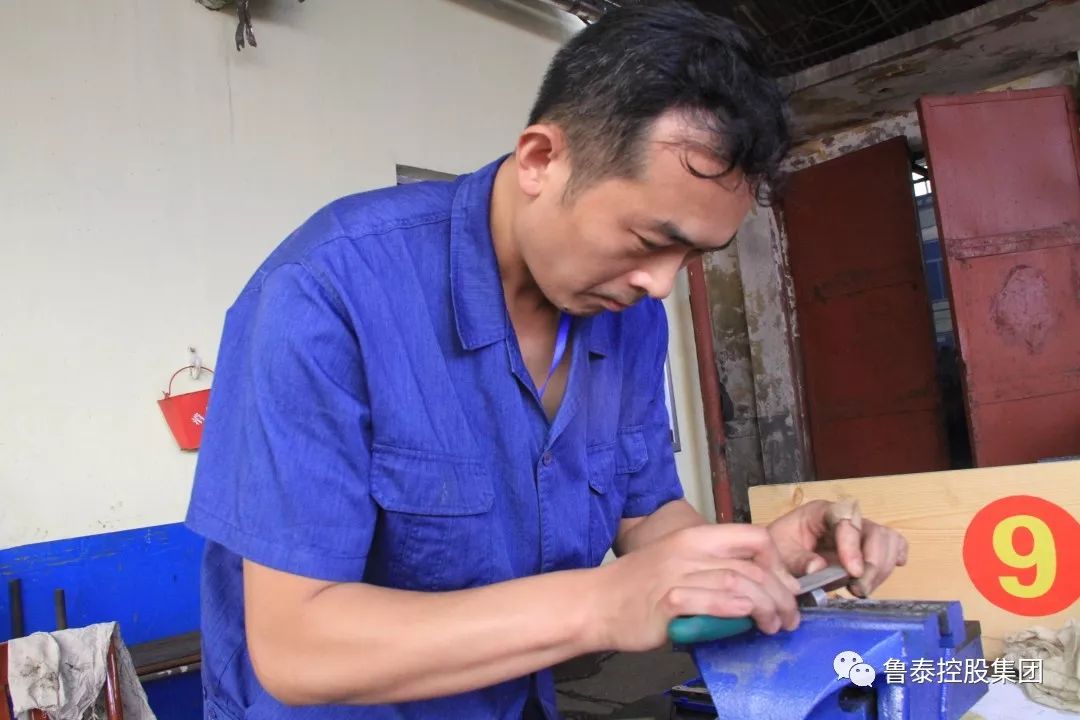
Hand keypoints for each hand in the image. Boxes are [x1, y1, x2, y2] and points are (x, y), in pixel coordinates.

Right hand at [591, 524, 802, 652]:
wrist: (596, 602)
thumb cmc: (637, 587)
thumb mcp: (678, 564)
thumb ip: (713, 571)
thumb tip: (757, 590)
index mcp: (694, 537)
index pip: (753, 536)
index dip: (777, 562)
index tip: (784, 586)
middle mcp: (689, 550)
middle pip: (753, 567)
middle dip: (781, 595)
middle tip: (789, 616)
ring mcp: (678, 574)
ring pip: (739, 585)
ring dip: (765, 608)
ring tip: (773, 626)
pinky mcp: (669, 601)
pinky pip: (711, 601)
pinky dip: (734, 610)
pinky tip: (746, 618)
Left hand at [766, 499, 908, 597]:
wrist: (776, 558)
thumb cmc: (778, 550)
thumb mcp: (780, 554)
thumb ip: (798, 560)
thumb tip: (818, 568)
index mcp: (820, 512)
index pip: (845, 516)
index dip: (852, 544)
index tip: (853, 572)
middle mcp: (844, 518)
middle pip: (874, 530)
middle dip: (873, 563)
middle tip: (859, 589)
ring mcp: (859, 531)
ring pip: (887, 540)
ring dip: (881, 569)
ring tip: (861, 589)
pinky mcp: (868, 546)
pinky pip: (893, 545)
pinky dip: (893, 560)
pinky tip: (880, 576)